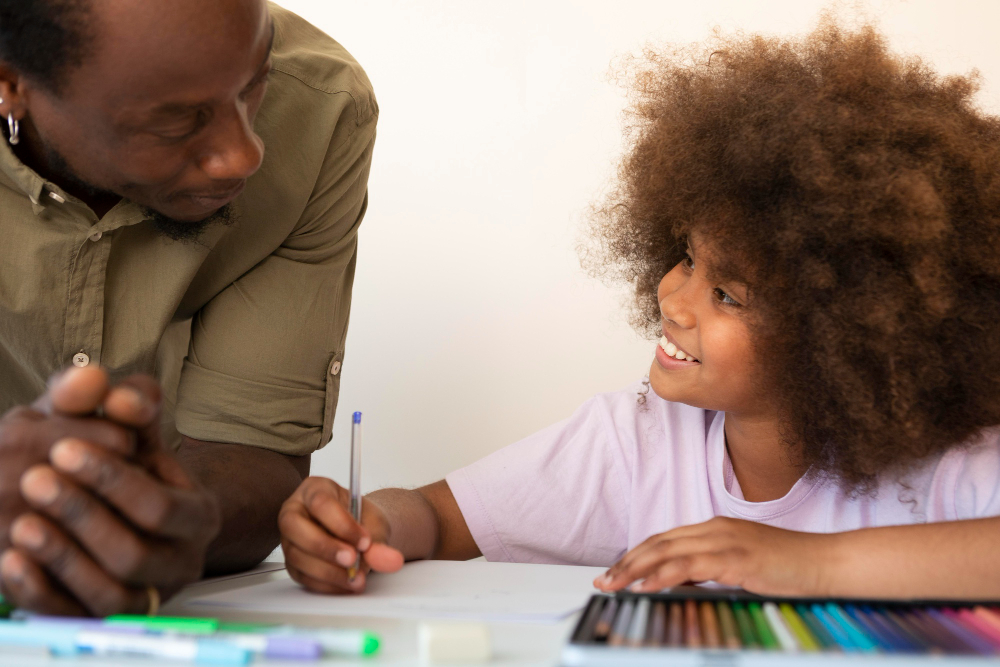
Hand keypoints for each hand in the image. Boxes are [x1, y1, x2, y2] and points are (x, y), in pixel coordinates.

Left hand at [0, 367, 221, 615]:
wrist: (137, 512)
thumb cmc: (131, 463)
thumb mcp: (132, 426)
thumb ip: (123, 400)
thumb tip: (106, 387)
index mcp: (198, 515)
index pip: (159, 508)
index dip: (110, 481)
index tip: (63, 447)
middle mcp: (181, 562)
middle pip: (134, 555)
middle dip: (82, 517)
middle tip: (34, 479)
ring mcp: (146, 597)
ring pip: (110, 594)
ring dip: (62, 558)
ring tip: (22, 524)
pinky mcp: (108, 619)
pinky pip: (76, 619)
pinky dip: (42, 593)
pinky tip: (12, 560)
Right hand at [280, 476, 403, 593]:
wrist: (360, 533)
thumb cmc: (362, 520)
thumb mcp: (375, 524)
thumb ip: (380, 541)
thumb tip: (389, 561)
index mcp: (315, 489)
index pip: (320, 503)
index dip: (341, 524)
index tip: (364, 541)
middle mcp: (295, 510)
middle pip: (294, 526)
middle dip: (325, 546)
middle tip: (352, 559)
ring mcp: (290, 538)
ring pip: (296, 555)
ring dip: (327, 571)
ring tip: (355, 578)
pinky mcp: (292, 562)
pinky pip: (302, 575)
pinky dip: (325, 584)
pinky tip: (345, 584)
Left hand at [593, 517, 835, 596]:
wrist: (827, 563)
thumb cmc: (789, 568)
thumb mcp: (741, 567)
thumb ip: (710, 571)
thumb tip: (678, 584)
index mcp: (715, 529)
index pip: (664, 540)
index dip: (636, 555)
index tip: (614, 571)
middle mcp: (715, 529)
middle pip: (659, 543)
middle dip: (627, 562)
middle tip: (602, 579)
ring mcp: (726, 540)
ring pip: (668, 551)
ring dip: (636, 568)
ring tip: (614, 584)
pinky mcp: (736, 557)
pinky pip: (692, 565)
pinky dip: (665, 575)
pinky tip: (648, 586)